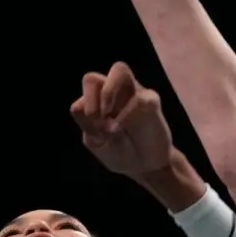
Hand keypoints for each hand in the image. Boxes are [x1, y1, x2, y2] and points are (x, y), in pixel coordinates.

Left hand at [71, 62, 174, 178]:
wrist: (144, 167)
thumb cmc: (119, 152)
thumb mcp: (96, 143)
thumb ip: (88, 126)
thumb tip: (93, 113)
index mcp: (97, 99)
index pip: (83, 91)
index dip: (86, 107)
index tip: (94, 130)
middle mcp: (113, 91)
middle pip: (92, 78)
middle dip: (90, 99)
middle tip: (98, 119)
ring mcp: (133, 92)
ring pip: (119, 70)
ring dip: (107, 92)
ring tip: (108, 116)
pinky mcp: (152, 101)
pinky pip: (140, 98)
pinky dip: (126, 114)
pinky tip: (122, 129)